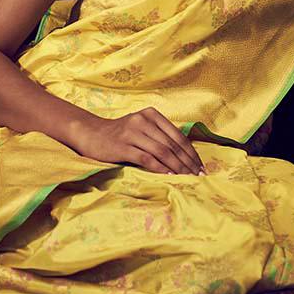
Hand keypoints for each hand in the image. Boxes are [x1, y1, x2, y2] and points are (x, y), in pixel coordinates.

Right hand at [71, 108, 205, 174]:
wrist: (91, 133)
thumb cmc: (121, 134)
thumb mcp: (142, 127)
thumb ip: (161, 135)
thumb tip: (187, 155)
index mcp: (152, 114)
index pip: (179, 136)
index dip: (192, 153)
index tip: (201, 168)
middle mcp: (143, 120)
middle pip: (172, 145)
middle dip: (188, 163)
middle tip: (198, 177)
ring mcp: (132, 132)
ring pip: (162, 152)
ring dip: (177, 167)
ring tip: (187, 179)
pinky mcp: (123, 146)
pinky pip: (146, 158)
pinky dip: (160, 168)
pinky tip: (169, 177)